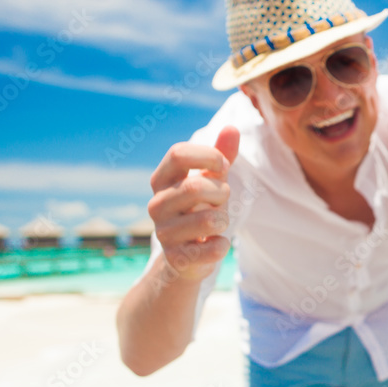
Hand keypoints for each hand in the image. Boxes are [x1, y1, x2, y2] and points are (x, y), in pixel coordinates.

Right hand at [147, 126, 238, 280]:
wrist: (188, 257)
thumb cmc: (200, 210)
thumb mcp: (211, 180)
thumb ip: (220, 156)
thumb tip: (231, 127)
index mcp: (162, 180)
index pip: (177, 154)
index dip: (208, 156)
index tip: (222, 166)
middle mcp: (156, 205)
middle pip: (194, 187)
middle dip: (221, 192)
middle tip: (222, 200)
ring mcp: (164, 234)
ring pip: (207, 220)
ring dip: (223, 220)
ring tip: (218, 224)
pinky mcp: (177, 259)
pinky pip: (212, 249)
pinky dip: (222, 246)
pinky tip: (216, 244)